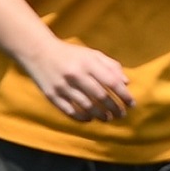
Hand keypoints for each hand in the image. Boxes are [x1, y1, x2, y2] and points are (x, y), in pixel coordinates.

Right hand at [18, 38, 133, 121]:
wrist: (38, 51)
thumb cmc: (70, 54)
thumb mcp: (91, 54)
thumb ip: (110, 66)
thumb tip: (126, 83)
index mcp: (87, 62)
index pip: (111, 82)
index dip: (124, 95)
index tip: (131, 104)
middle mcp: (75, 74)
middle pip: (101, 97)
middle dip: (114, 108)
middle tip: (121, 115)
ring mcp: (63, 86)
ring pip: (87, 106)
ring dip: (100, 115)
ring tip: (107, 118)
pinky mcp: (52, 95)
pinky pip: (70, 111)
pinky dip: (82, 118)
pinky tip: (89, 119)